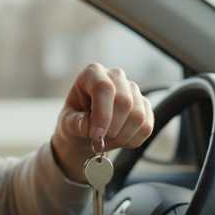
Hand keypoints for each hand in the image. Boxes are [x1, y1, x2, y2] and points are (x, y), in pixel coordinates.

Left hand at [52, 63, 153, 182]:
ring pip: (138, 116)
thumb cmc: (75, 121)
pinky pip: (146, 127)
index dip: (102, 114)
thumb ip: (76, 123)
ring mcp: (133, 90)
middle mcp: (116, 76)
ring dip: (121, 137)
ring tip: (107, 141)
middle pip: (124, 102)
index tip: (96, 135)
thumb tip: (90, 127)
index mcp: (93, 73)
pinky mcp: (145, 106)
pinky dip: (131, 140)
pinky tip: (118, 140)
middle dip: (112, 128)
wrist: (87, 130)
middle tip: (99, 141)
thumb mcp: (67, 122)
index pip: (104, 88)